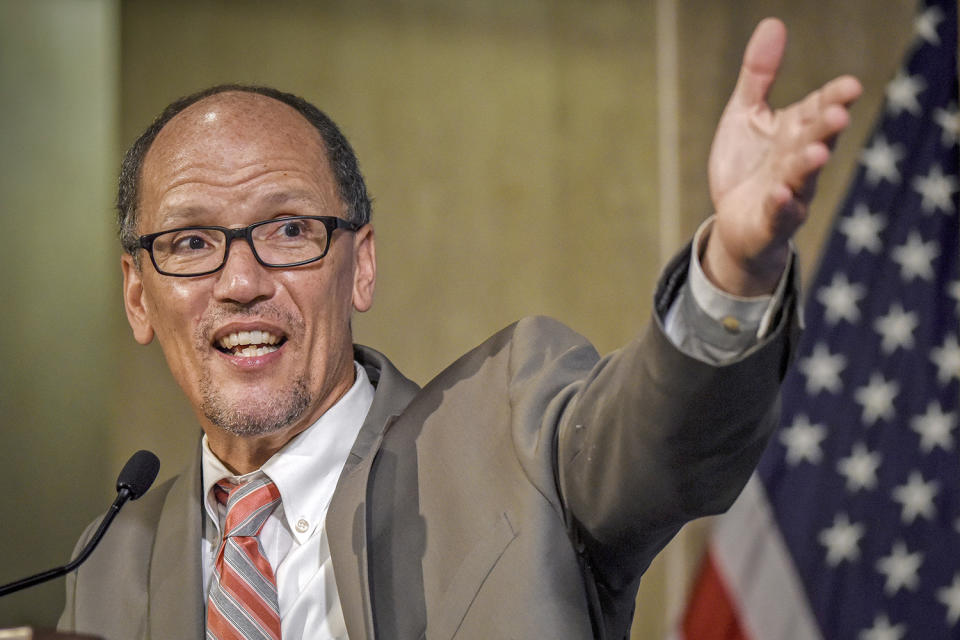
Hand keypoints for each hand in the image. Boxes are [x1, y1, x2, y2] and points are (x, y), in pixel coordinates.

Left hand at [704, 18, 861, 295]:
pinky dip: (780, 205)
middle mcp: (799, 161)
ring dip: (809, 166)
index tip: (849, 86)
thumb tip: (773, 22)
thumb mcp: (745, 115)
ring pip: (802, 179)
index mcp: (796, 131)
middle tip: (837, 112)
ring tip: (816, 153)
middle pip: (816, 141)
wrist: (735, 222)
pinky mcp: (770, 221)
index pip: (819, 110)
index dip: (833, 99)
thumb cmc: (746, 165)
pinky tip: (780, 194)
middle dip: (826, 128)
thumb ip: (759, 75)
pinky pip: (778, 214)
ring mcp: (789, 193)